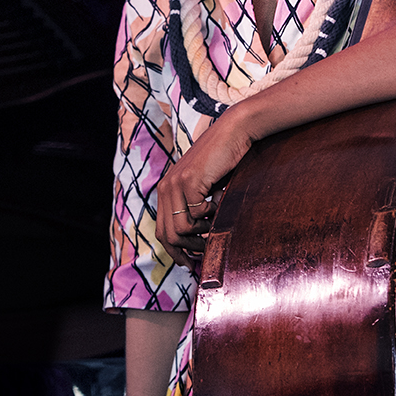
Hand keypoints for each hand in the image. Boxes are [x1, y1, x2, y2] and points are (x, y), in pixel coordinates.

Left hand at [155, 107, 256, 268]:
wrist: (233, 132)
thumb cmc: (223, 162)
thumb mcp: (204, 189)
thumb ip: (196, 210)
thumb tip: (199, 244)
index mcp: (166, 191)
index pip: (162, 232)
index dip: (175, 252)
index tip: (190, 263)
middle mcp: (165, 188)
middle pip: (167, 235)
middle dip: (187, 249)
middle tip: (204, 251)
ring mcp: (175, 184)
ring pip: (179, 229)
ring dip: (199, 233)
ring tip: (213, 223)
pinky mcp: (189, 181)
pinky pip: (195, 214)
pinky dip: (209, 216)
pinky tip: (217, 203)